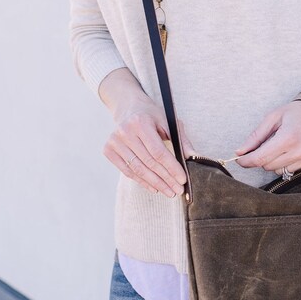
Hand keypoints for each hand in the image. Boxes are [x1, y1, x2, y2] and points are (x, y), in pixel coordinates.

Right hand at [100, 69, 195, 196]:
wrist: (128, 108)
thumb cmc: (151, 116)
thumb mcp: (169, 121)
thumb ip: (181, 139)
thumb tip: (192, 156)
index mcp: (140, 122)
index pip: (158, 152)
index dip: (171, 168)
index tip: (182, 179)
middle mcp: (124, 132)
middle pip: (149, 163)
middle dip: (166, 179)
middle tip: (177, 190)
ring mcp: (114, 141)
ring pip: (138, 170)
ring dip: (155, 184)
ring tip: (168, 192)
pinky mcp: (108, 150)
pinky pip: (127, 171)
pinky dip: (142, 181)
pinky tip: (154, 187)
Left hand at [233, 100, 300, 173]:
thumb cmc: (298, 112)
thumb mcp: (274, 117)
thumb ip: (256, 136)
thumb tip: (240, 152)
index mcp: (288, 137)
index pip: (261, 158)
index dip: (246, 161)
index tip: (240, 160)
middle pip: (268, 166)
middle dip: (262, 158)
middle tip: (266, 145)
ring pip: (279, 171)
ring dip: (275, 161)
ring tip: (283, 146)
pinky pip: (292, 170)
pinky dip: (288, 162)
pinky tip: (294, 149)